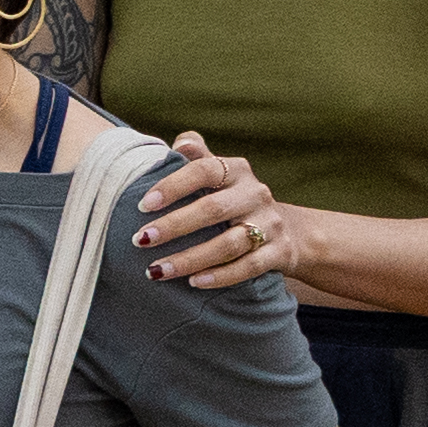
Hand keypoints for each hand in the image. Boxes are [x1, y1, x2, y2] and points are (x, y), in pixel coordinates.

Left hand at [130, 134, 301, 294]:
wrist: (287, 231)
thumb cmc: (233, 200)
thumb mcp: (219, 176)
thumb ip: (198, 158)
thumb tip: (180, 143)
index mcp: (236, 170)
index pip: (204, 170)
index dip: (173, 186)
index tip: (143, 205)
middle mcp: (255, 193)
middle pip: (214, 209)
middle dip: (174, 226)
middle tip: (140, 240)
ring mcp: (270, 224)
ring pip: (229, 244)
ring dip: (190, 259)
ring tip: (157, 270)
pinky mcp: (279, 252)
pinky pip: (249, 267)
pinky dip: (221, 276)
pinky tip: (193, 282)